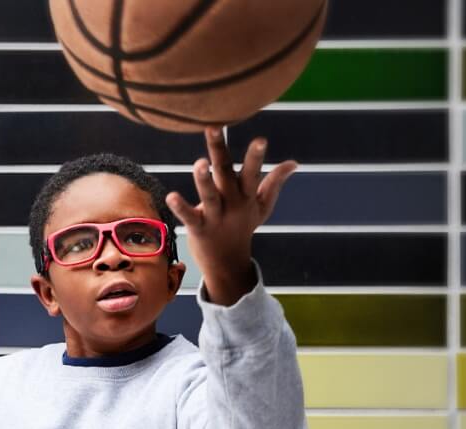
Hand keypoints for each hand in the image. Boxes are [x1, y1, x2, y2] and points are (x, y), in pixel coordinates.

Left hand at [165, 126, 296, 305]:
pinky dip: (181, 208)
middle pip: (225, 174)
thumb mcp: (262, 207)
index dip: (256, 157)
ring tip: (200, 163)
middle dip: (220, 151)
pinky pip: (189, 217)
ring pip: (210, 196)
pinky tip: (171, 196)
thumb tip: (293, 162)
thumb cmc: (243, 228)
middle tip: (213, 127)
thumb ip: (275, 183)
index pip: (252, 173)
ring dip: (204, 180)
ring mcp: (215, 217)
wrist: (227, 264)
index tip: (260, 140)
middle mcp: (232, 204)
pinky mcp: (199, 229)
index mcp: (246, 196)